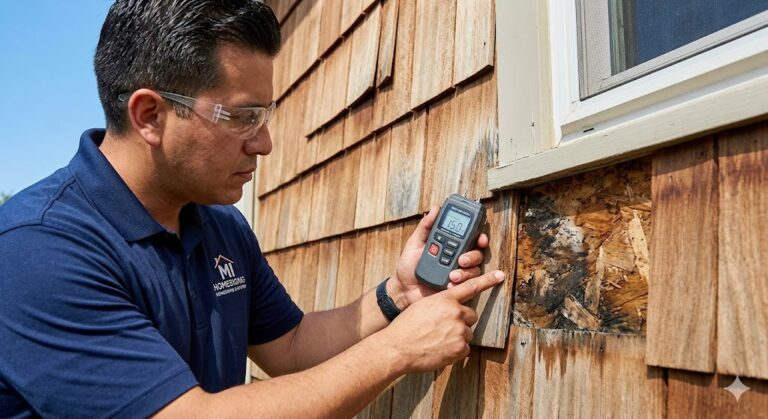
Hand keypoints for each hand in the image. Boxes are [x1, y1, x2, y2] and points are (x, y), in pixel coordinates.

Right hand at [379, 270, 504, 372]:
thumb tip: (451, 309)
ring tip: (437, 340)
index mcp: (445, 299)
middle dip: (461, 321)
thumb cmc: (406, 327)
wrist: (398, 348)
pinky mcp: (459, 348)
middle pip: (471, 315)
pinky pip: (464, 349)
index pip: (470, 287)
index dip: (486, 280)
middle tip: (444, 328)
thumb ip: (440, 304)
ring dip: (456, 337)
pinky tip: (439, 350)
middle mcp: (455, 313)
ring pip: (467, 333)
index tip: (500, 275)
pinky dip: (454, 351)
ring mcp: (459, 331)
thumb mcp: (422, 306)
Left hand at [388, 206, 489, 308]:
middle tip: (461, 259)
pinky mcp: (456, 288)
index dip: (479, 237)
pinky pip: (466, 286)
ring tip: (452, 275)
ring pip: (474, 270)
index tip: (479, 238)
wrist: (403, 288)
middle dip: (473, 256)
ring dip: (465, 272)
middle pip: (477, 254)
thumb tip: (435, 209)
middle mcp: (458, 259)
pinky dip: (460, 284)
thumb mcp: (414, 243)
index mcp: (451, 246)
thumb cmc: (409, 265)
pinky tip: (450, 284)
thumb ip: (426, 226)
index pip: (470, 239)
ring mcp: (458, 274)